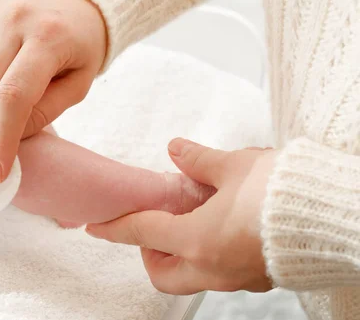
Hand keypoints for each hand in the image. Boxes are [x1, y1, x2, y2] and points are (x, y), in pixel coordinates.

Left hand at [86, 138, 276, 294]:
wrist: (334, 216)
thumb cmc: (283, 192)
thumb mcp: (235, 166)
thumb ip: (199, 160)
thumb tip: (177, 149)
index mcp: (198, 239)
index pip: (142, 233)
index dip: (115, 227)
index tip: (96, 227)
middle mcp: (212, 267)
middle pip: (162, 274)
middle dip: (149, 254)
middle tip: (158, 224)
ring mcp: (235, 279)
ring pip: (191, 277)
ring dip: (180, 254)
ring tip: (193, 221)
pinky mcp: (257, 278)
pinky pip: (220, 274)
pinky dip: (209, 256)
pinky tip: (223, 228)